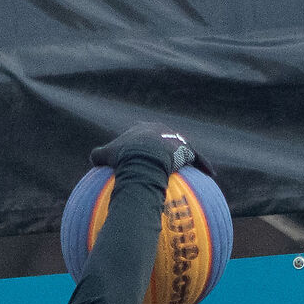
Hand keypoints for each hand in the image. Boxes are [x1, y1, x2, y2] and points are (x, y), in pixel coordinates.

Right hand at [90, 123, 210, 174]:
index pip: (143, 130)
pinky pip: (198, 158)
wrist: (142, 157)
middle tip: (169, 152)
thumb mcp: (106, 155)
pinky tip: (212, 174)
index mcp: (143, 129)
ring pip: (184, 146)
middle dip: (167, 142)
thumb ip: (99, 155)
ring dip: (188, 154)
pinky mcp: (186, 149)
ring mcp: (174, 138)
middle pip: (165, 135)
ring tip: (193, 163)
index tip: (143, 143)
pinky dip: (204, 165)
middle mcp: (161, 130)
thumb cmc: (124, 157)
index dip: (143, 137)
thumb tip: (92, 158)